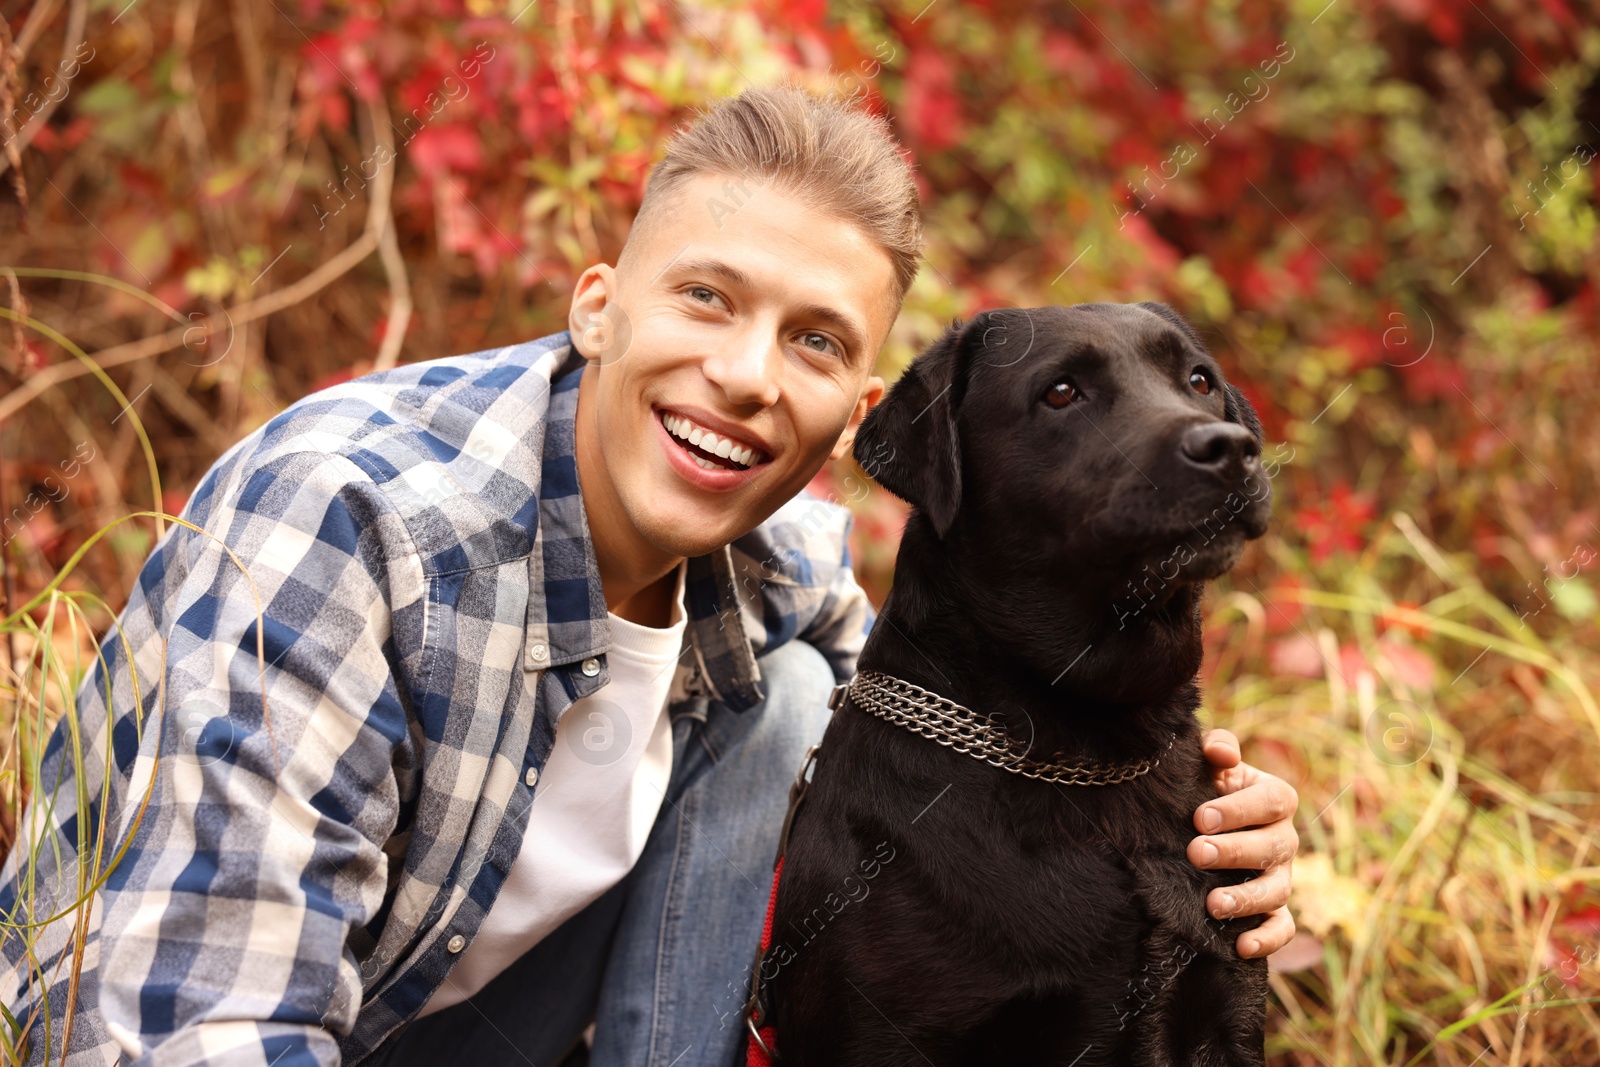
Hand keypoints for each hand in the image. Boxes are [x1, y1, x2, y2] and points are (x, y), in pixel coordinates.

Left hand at [1187, 728, 1298, 958]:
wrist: (1204, 824)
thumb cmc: (1209, 787)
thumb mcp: (1212, 764)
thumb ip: (1217, 748)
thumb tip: (1220, 752)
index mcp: (1276, 798)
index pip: (1269, 802)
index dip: (1238, 810)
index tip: (1200, 817)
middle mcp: (1285, 839)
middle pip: (1271, 847)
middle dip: (1234, 852)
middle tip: (1196, 853)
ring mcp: (1282, 876)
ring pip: (1276, 890)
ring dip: (1246, 899)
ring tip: (1213, 904)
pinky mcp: (1274, 909)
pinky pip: (1282, 928)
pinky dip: (1267, 939)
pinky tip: (1240, 946)